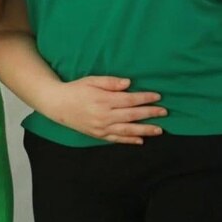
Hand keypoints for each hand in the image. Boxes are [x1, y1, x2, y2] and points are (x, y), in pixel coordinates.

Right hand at [42, 76, 165, 143]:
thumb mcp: (91, 80)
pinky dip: (129, 140)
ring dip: (145, 130)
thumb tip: (129, 83)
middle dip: (150, 113)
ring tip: (159, 130)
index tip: (157, 97)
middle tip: (164, 112)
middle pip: (132, 115)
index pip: (129, 99)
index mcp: (103, 99)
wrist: (57, 104)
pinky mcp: (98, 134)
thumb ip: (110, 82)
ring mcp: (101, 127)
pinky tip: (140, 140)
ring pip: (127, 130)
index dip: (144, 98)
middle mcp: (104, 115)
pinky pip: (117, 139)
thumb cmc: (76, 89)